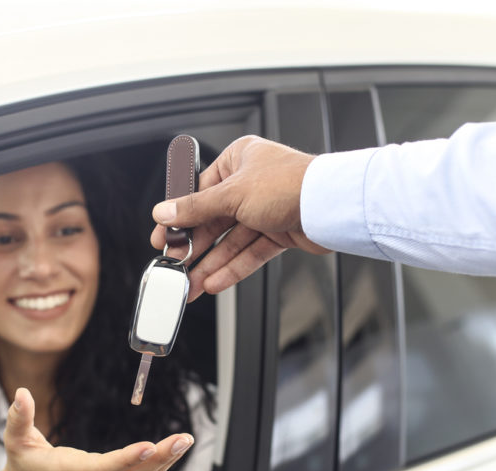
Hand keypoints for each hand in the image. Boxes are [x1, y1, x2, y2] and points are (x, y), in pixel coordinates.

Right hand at [0, 387, 192, 470]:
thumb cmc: (22, 470)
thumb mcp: (14, 441)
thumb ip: (19, 417)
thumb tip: (21, 394)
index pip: (101, 468)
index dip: (125, 459)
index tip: (148, 446)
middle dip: (159, 459)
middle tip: (182, 440)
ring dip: (164, 463)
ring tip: (183, 443)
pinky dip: (155, 470)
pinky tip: (169, 454)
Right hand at [150, 135, 329, 300]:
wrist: (332, 206)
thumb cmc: (291, 184)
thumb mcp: (232, 194)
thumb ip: (195, 208)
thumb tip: (164, 211)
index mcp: (237, 160)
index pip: (199, 192)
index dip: (180, 218)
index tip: (164, 237)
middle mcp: (251, 183)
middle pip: (214, 220)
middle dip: (195, 248)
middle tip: (175, 267)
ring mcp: (266, 209)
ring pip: (231, 241)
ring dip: (211, 264)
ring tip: (191, 285)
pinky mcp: (279, 232)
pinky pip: (250, 252)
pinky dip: (233, 268)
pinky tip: (215, 282)